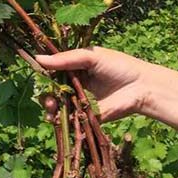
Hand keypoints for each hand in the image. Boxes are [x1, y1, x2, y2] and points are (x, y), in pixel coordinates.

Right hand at [35, 46, 153, 121]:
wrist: (141, 87)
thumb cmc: (119, 66)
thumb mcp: (91, 57)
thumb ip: (66, 59)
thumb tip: (38, 58)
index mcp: (76, 68)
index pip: (54, 71)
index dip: (43, 74)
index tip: (36, 75)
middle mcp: (76, 85)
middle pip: (53, 90)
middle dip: (46, 94)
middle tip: (47, 97)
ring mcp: (80, 102)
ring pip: (59, 106)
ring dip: (50, 107)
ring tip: (51, 107)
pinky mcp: (86, 117)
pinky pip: (70, 119)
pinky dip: (62, 120)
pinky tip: (57, 118)